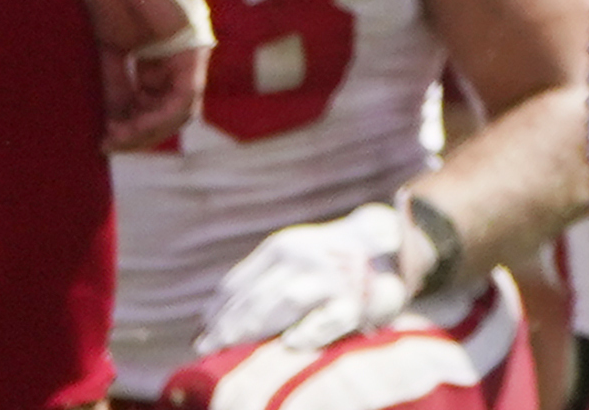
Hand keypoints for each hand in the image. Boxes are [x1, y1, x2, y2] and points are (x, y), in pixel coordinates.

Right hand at [87, 0, 207, 150]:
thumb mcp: (105, 46)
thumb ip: (112, 80)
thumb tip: (108, 119)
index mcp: (151, 62)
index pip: (144, 105)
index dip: (124, 125)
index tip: (99, 138)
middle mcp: (172, 66)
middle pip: (162, 114)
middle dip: (135, 134)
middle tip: (107, 144)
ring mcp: (185, 62)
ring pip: (176, 113)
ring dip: (148, 130)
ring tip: (118, 137)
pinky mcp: (194, 57)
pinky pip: (184, 97)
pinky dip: (161, 115)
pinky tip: (136, 124)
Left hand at [197, 201, 417, 350]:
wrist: (388, 241)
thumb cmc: (330, 258)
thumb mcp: (293, 257)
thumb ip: (263, 277)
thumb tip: (219, 309)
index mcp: (279, 249)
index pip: (240, 282)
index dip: (218, 309)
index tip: (200, 331)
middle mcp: (299, 259)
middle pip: (256, 294)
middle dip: (227, 323)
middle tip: (206, 347)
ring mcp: (328, 278)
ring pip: (284, 302)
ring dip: (254, 325)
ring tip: (230, 345)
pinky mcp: (357, 300)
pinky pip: (330, 317)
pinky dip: (310, 329)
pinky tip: (290, 343)